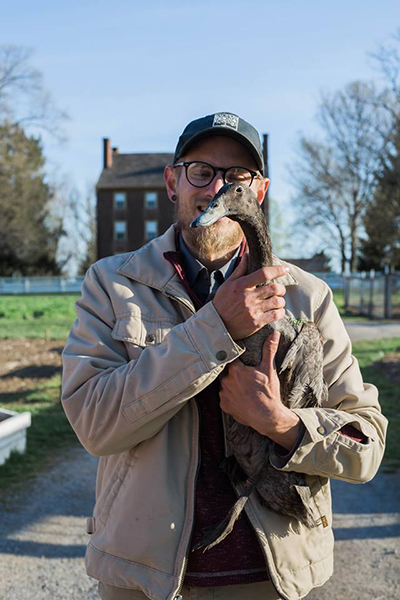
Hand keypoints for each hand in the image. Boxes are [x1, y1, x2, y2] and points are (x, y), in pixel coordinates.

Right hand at [212, 254, 287, 340]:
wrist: (217, 325)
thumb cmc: (222, 302)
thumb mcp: (228, 284)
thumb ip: (240, 269)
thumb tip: (247, 254)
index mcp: (241, 285)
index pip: (264, 274)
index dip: (277, 270)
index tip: (285, 269)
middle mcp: (248, 297)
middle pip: (275, 288)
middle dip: (281, 288)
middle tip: (279, 290)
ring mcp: (253, 310)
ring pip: (278, 302)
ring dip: (281, 301)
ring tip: (277, 301)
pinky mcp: (256, 322)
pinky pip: (276, 315)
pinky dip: (280, 312)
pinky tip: (276, 311)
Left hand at [219, 332, 300, 450]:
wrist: (267, 416)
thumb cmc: (268, 392)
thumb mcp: (269, 369)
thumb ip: (269, 350)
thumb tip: (274, 334)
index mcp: (236, 370)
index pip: (231, 359)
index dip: (236, 360)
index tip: (241, 361)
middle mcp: (226, 381)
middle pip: (227, 372)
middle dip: (235, 374)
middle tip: (246, 378)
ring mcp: (224, 394)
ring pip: (225, 385)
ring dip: (231, 385)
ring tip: (244, 389)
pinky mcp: (224, 405)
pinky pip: (224, 397)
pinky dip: (230, 397)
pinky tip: (240, 398)